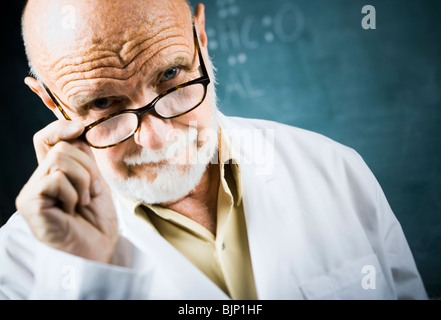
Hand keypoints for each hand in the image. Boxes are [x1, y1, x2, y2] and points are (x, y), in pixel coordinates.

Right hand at [16, 120, 117, 262]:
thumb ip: (84, 159)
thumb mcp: (95, 182)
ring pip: (59, 159)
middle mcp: (39, 179)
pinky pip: (56, 179)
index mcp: (55, 173)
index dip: (60, 128)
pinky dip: (73, 194)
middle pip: (61, 147)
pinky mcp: (29, 202)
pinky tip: (71, 211)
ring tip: (81, 202)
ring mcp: (32, 191)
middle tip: (89, 193)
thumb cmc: (97, 220)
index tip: (80, 128)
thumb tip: (79, 130)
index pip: (46, 139)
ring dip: (82, 181)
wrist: (99, 248)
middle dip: (86, 168)